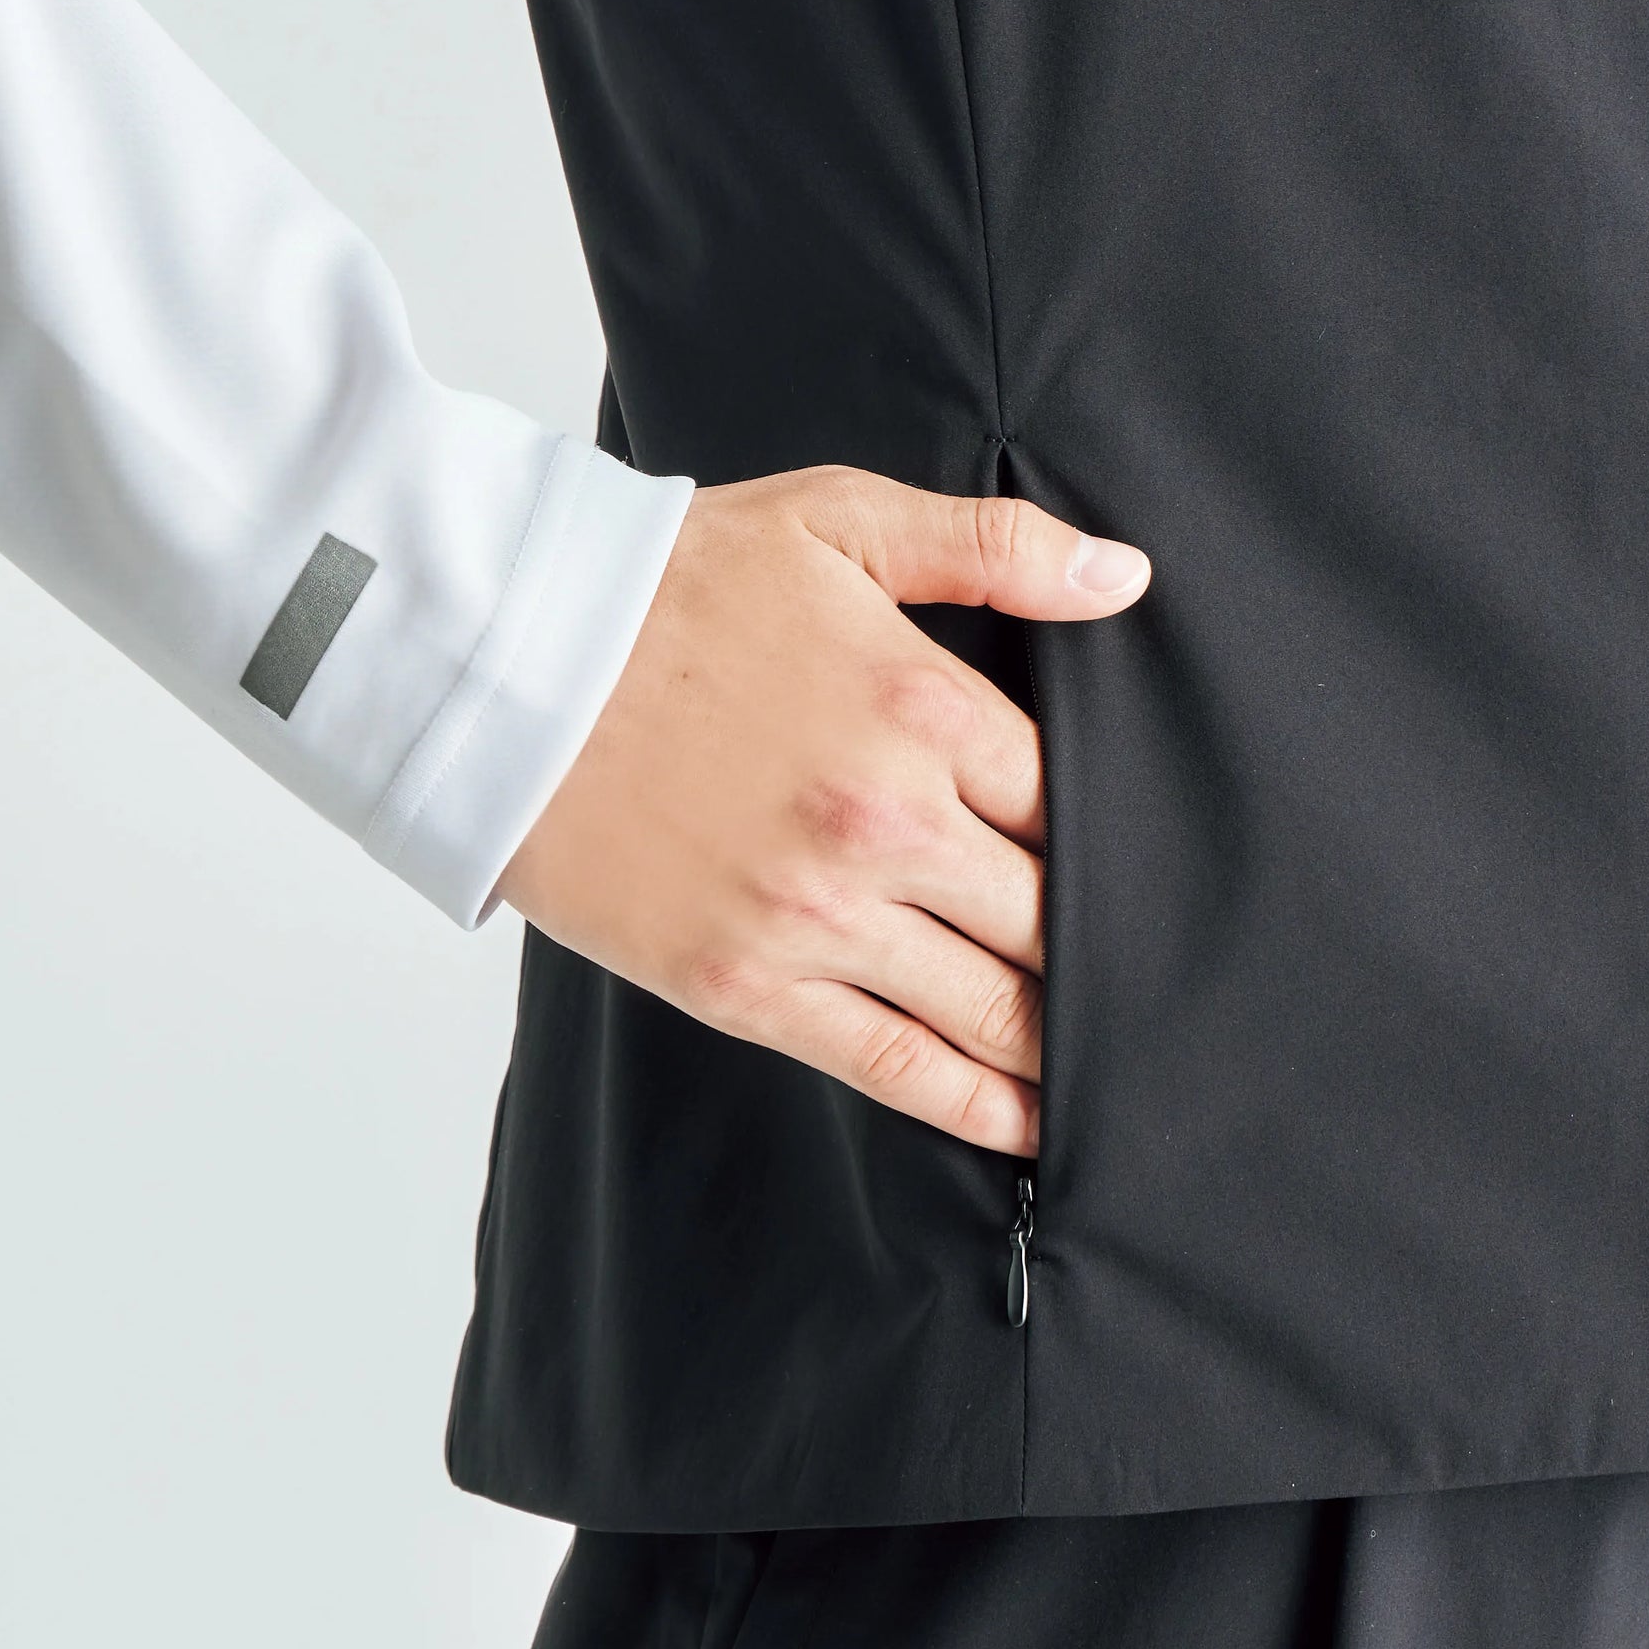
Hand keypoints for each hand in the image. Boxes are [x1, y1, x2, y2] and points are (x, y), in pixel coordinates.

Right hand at [497, 464, 1149, 1156]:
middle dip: (1107, 955)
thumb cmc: (667, 585)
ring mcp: (816, 916)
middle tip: (1158, 988)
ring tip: (1119, 1078)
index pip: (1077, 806)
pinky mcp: (745, 985)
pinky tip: (1029, 1127)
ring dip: (1060, 1047)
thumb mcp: (836, 522)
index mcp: (922, 706)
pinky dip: (974, 1105)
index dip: (1125, 851)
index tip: (1152, 879)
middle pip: (1052, 920)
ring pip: (989, 1009)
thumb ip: (994, 547)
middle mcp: (886, 822)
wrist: (489, 663)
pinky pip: (892, 1066)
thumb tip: (1128, 576)